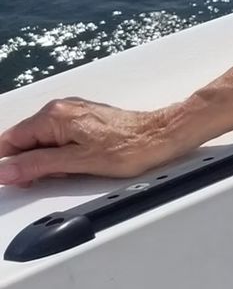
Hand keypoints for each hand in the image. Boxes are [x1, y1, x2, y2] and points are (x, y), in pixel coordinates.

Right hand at [0, 98, 194, 186]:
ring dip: (50, 160)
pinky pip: (60, 139)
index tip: (12, 178)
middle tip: (55, 175)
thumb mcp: (77, 162)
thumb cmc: (129, 147)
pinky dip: (64, 154)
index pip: (11, 140)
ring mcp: (73, 113)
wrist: (162, 136)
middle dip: (33, 163)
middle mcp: (61, 109)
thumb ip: (37, 165)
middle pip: (26, 141)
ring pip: (43, 142)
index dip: (9, 163)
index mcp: (54, 116)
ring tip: (74, 168)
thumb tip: (6, 170)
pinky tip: (80, 162)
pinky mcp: (85, 121)